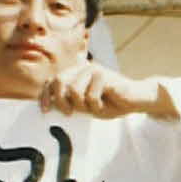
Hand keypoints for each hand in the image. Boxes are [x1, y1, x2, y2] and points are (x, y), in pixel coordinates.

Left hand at [40, 63, 177, 119]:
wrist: (135, 100)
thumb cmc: (111, 103)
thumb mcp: (86, 104)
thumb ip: (70, 101)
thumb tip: (49, 106)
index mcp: (76, 73)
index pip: (52, 80)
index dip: (45, 95)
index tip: (45, 111)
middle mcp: (82, 68)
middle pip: (59, 81)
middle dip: (61, 100)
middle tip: (69, 113)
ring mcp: (93, 70)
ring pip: (74, 90)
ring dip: (83, 105)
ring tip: (94, 108)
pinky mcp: (104, 75)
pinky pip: (91, 95)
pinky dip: (96, 106)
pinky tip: (105, 105)